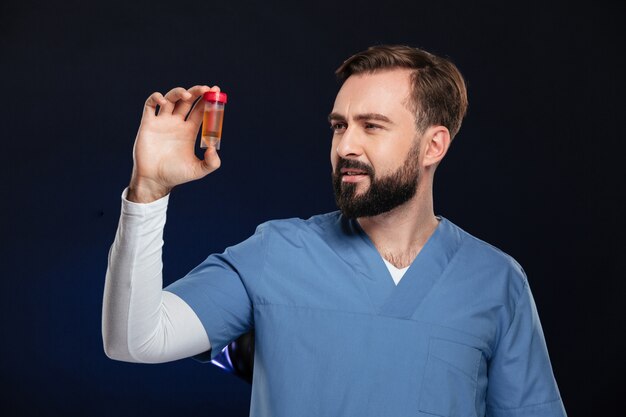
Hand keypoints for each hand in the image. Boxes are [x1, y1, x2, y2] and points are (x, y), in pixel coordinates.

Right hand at [127, 85, 221, 202]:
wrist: (154, 180)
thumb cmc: (175, 175)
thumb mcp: (198, 170)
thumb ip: (211, 163)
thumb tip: (213, 147)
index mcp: (189, 131)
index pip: (200, 110)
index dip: (208, 100)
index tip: (215, 91)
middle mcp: (176, 123)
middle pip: (187, 101)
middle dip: (196, 92)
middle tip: (205, 89)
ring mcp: (162, 122)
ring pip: (171, 99)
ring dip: (179, 92)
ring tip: (187, 95)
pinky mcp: (148, 124)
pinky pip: (150, 105)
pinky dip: (156, 97)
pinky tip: (163, 100)